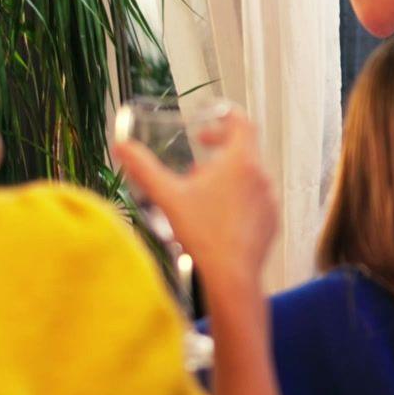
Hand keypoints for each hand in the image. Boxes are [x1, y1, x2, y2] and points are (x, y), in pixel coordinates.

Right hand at [114, 110, 277, 288]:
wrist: (231, 275)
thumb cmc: (202, 233)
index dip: (223, 119)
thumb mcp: (168, 196)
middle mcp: (262, 176)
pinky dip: (237, 200)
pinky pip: (255, 200)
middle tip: (195, 166)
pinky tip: (216, 218)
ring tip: (200, 196)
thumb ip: (144, 168)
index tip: (204, 129)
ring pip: (249, 177)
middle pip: (243, 151)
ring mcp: (270, 200)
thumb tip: (121, 146)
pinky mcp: (271, 221)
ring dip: (226, 179)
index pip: (242, 123)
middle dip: (217, 155)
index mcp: (242, 162)